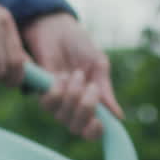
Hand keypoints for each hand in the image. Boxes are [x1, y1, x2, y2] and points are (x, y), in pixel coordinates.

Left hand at [23, 12, 122, 140]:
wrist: (57, 27)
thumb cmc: (79, 45)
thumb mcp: (98, 65)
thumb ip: (106, 90)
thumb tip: (119, 116)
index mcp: (90, 102)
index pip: (91, 130)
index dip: (95, 132)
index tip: (99, 122)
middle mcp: (72, 106)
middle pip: (76, 128)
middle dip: (86, 110)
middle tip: (91, 87)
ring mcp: (57, 100)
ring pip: (62, 117)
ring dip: (73, 96)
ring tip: (76, 74)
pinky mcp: (41, 91)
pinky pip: (49, 103)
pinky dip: (58, 90)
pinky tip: (60, 75)